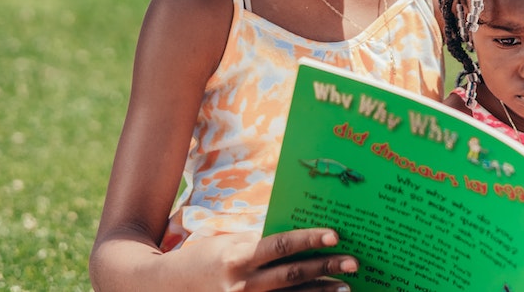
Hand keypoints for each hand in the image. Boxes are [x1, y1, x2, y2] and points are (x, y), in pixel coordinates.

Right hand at [192, 228, 357, 290]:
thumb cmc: (206, 258)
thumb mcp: (231, 243)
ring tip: (345, 286)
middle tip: (353, 263)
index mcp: (238, 257)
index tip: (334, 236)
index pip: (280, 246)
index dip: (308, 240)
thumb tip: (299, 236)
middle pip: (292, 276)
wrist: (170, 288)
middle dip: (325, 269)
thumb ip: (261, 242)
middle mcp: (243, 284)